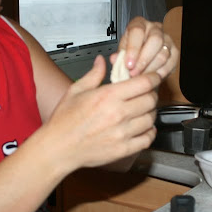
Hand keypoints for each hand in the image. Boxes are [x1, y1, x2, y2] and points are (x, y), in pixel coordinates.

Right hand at [38, 55, 159, 170]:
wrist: (58, 148)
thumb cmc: (64, 121)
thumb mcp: (76, 91)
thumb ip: (94, 74)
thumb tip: (102, 61)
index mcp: (108, 96)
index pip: (144, 83)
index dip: (153, 78)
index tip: (153, 78)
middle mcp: (118, 114)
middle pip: (150, 100)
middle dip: (151, 94)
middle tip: (145, 94)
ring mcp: (122, 133)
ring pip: (151, 119)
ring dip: (149, 113)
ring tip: (141, 111)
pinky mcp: (123, 149)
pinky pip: (147, 139)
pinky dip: (149, 133)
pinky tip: (143, 128)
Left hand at [113, 16, 178, 79]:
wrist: (143, 58)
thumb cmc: (131, 51)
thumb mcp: (122, 51)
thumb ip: (119, 55)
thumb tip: (115, 59)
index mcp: (139, 24)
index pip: (138, 31)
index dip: (133, 48)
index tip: (128, 64)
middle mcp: (155, 28)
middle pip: (155, 40)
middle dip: (144, 60)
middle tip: (134, 73)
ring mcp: (167, 39)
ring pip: (163, 54)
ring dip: (151, 69)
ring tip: (141, 78)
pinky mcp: (175, 51)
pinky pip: (171, 63)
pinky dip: (161, 73)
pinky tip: (152, 77)